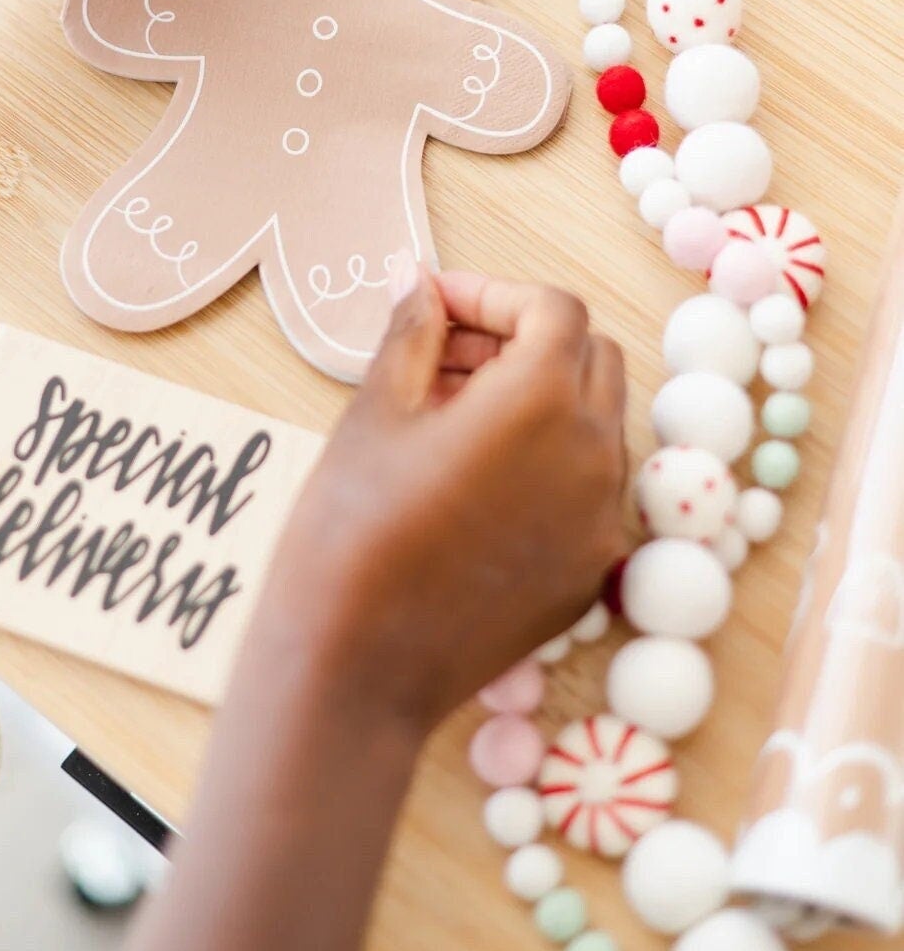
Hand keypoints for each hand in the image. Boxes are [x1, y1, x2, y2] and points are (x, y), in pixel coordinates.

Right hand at [266, 265, 626, 734]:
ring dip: (538, 398)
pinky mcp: (589, 572)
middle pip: (589, 358)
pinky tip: (472, 480)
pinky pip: (588, 489)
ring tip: (448, 417)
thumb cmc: (351, 532)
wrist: (355, 668)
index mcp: (543, 401)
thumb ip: (413, 332)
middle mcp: (594, 455)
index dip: (492, 293)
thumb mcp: (376, 413)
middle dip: (522, 339)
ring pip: (594, 423)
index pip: (552, 310)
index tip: (435, 304)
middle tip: (443, 355)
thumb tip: (419, 281)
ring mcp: (600, 521)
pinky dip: (546, 462)